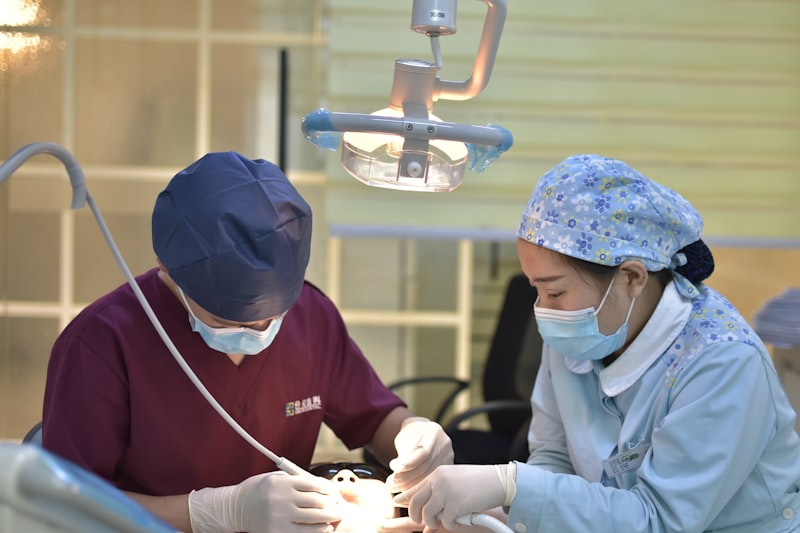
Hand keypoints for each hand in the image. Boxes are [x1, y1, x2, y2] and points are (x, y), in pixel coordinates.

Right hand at [188, 471, 342, 532]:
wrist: (236, 507)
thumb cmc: (259, 490)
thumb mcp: (276, 477)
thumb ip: (298, 480)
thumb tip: (324, 486)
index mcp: (282, 482)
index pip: (314, 484)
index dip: (328, 489)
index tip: (334, 492)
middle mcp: (281, 498)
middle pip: (317, 502)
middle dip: (333, 504)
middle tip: (340, 506)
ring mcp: (279, 517)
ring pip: (314, 518)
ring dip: (330, 518)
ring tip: (336, 517)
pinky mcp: (277, 531)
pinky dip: (318, 531)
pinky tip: (325, 528)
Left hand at [386, 417, 453, 491]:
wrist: (422, 434)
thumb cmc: (409, 435)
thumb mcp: (404, 437)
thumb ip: (403, 452)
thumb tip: (398, 471)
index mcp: (434, 432)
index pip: (423, 452)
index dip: (408, 463)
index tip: (393, 468)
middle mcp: (445, 445)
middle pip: (426, 466)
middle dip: (405, 477)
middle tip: (389, 483)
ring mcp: (448, 457)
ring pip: (429, 477)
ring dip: (409, 486)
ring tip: (393, 487)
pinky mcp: (447, 468)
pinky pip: (432, 481)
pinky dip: (417, 487)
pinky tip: (404, 490)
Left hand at [392, 465, 503, 531]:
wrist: (500, 480)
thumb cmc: (478, 482)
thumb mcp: (454, 480)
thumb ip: (438, 490)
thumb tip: (422, 509)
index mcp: (437, 473)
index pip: (414, 488)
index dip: (403, 498)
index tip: (395, 503)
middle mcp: (438, 480)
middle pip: (414, 503)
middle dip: (416, 517)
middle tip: (423, 523)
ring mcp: (446, 492)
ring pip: (427, 515)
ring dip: (435, 522)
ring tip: (447, 519)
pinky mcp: (455, 505)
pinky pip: (446, 522)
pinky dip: (453, 524)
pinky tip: (462, 518)